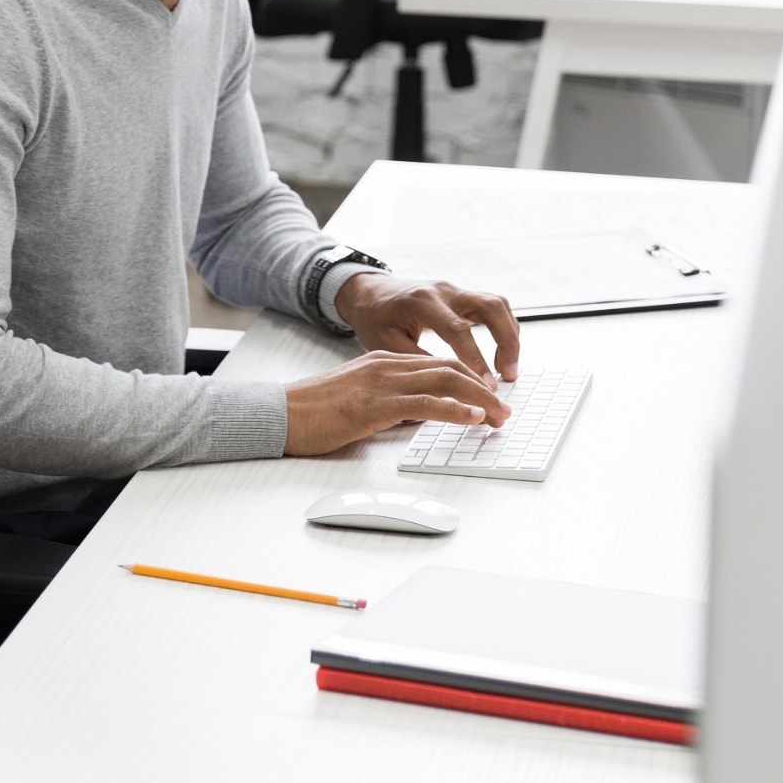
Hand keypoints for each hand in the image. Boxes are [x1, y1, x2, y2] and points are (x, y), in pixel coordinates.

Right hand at [284, 349, 509, 456]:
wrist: (279, 413)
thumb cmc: (313, 413)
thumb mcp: (359, 401)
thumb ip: (390, 403)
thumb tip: (419, 419)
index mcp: (384, 363)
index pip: (439, 365)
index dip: (470, 381)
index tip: (490, 400)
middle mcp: (387, 366)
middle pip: (450, 368)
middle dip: (483, 389)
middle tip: (504, 412)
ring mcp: (382, 383)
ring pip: (445, 381)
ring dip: (479, 400)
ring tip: (498, 417)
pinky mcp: (374, 404)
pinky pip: (424, 403)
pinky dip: (454, 409)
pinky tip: (471, 419)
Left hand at [332, 273, 519, 382]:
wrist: (371, 292)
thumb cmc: (375, 318)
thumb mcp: (386, 343)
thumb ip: (417, 362)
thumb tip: (446, 389)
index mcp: (422, 302)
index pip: (457, 329)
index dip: (475, 359)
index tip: (487, 386)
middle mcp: (444, 291)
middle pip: (490, 307)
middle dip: (506, 342)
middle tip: (509, 375)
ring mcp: (456, 290)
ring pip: (498, 304)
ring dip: (510, 336)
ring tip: (508, 369)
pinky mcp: (463, 296)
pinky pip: (494, 307)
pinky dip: (504, 329)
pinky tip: (501, 354)